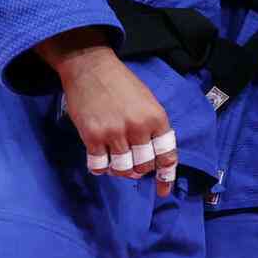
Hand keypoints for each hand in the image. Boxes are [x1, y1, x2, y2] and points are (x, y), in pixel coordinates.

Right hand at [35, 34, 177, 196]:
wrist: (90, 67)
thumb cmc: (122, 84)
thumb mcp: (148, 101)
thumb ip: (153, 127)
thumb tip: (154, 156)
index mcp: (156, 118)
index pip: (167, 155)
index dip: (166, 176)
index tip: (162, 190)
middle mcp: (138, 127)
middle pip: (144, 165)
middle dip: (140, 169)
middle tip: (132, 163)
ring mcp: (114, 133)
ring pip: (123, 169)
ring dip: (120, 170)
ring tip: (116, 161)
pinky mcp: (93, 136)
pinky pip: (99, 165)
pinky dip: (101, 167)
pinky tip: (100, 158)